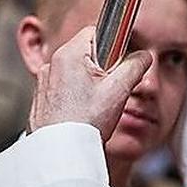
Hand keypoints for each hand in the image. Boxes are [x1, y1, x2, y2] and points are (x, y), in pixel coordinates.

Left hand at [28, 25, 152, 138]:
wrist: (61, 155)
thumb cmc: (86, 123)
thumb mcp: (119, 90)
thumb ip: (135, 65)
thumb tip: (144, 56)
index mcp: (68, 54)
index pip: (95, 32)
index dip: (112, 44)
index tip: (119, 62)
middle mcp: (52, 64)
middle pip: (85, 52)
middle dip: (102, 66)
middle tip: (109, 88)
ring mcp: (44, 82)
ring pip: (75, 71)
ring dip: (88, 82)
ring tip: (94, 105)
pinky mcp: (42, 98)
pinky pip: (63, 87)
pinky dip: (75, 95)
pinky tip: (82, 112)